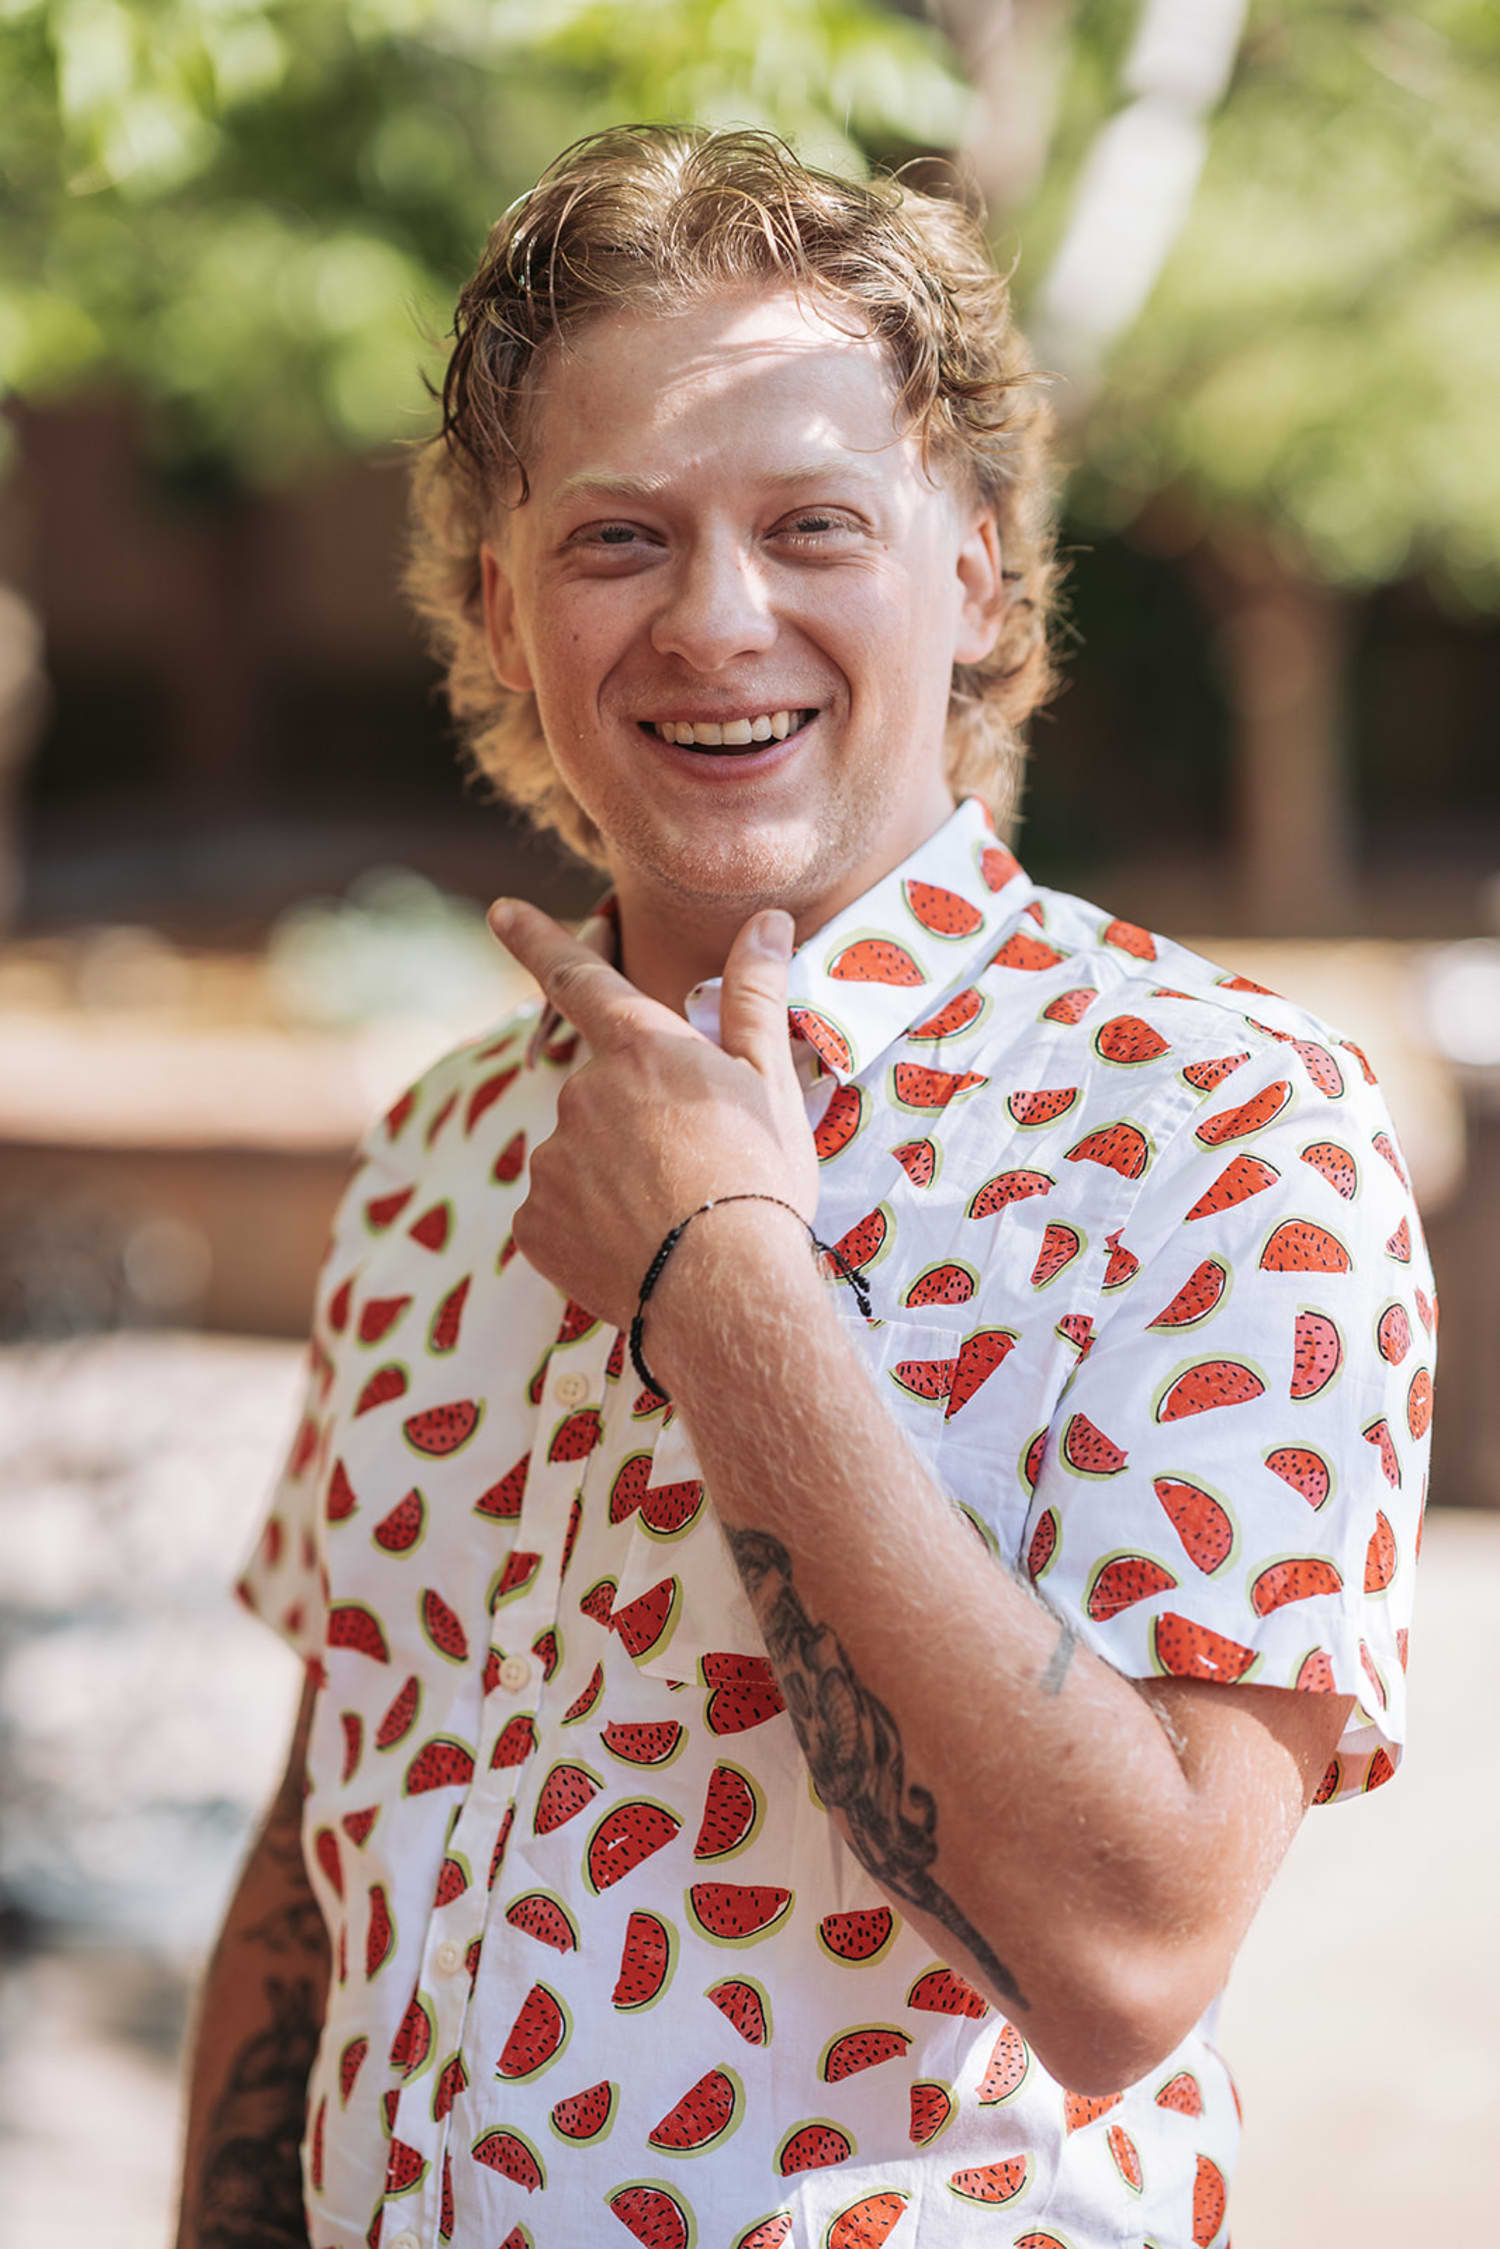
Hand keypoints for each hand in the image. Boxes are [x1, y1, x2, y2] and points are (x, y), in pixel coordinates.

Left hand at [486, 899, 818, 1330]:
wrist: (726, 1292)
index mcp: (642, 1049)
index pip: (582, 979)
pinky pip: (559, 1212)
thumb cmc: (759, 1181)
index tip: (499, 911)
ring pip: (581, 1156)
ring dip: (616, 1179)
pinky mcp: (533, 1222)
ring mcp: (551, 1159)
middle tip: (696, 1173)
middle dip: (637, 1125)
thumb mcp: (767, 1083)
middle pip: (602, 1094)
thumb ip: (754, 997)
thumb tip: (766, 920)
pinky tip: (635, 1250)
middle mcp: (583, 1092)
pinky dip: (591, 1227)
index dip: (538, 940)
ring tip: (673, 1222)